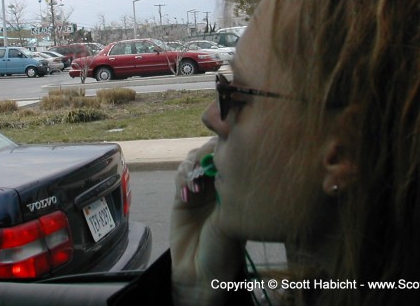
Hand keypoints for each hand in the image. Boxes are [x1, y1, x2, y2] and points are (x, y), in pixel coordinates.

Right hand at [169, 137, 245, 304]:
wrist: (200, 273)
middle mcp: (220, 183)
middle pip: (212, 151)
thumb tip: (225, 160)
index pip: (234, 155)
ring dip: (193, 164)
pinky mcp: (181, 195)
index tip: (226, 145)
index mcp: (238, 187)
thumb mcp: (232, 218)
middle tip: (209, 161)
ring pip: (194, 159)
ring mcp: (200, 188)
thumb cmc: (224, 249)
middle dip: (208, 151)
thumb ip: (227, 189)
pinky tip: (188, 191)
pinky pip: (181, 175)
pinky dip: (182, 176)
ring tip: (196, 182)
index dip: (228, 145)